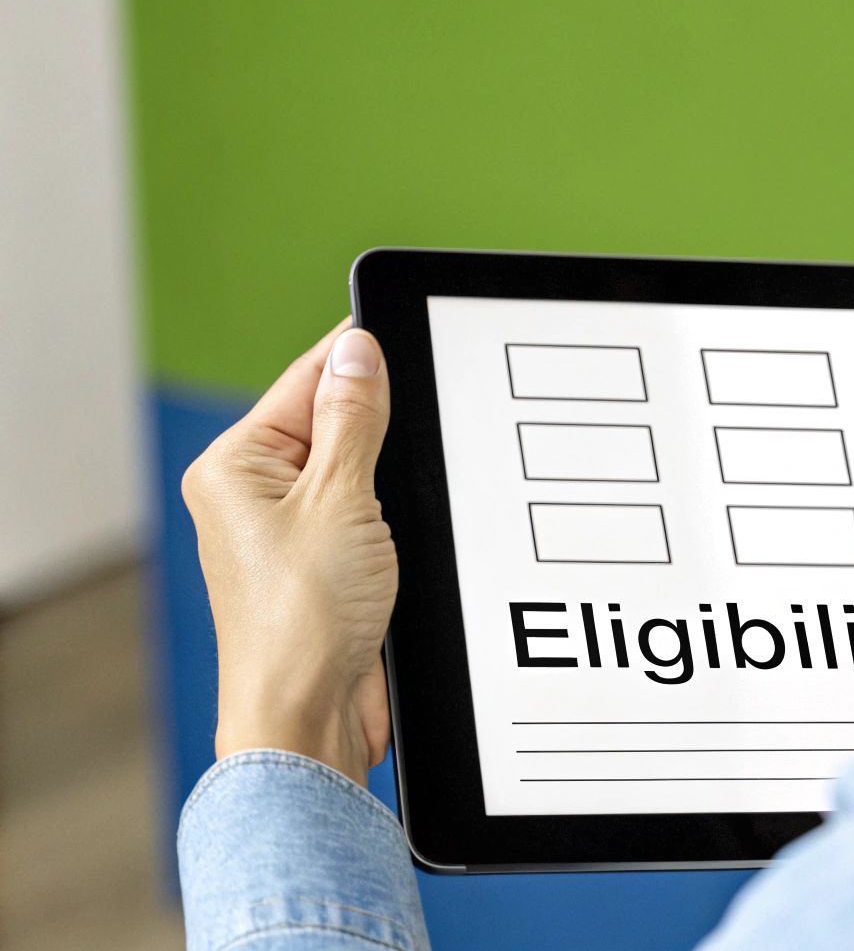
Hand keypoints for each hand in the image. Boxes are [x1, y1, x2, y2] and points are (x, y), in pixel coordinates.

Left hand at [182, 320, 396, 781]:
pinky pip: (367, 517)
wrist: (308, 716)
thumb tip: (358, 353)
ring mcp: (289, 535)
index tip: (401, 331)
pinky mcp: (325, 571)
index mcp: (233, 466)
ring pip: (356, 472)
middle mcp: (252, 497)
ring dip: (391, 475)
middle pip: (332, 423)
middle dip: (382, 422)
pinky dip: (395, 514)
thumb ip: (354, 418)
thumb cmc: (301, 621)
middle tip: (425, 414)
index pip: (304, 382)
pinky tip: (412, 523)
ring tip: (411, 486)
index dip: (357, 357)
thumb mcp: (340, 498)